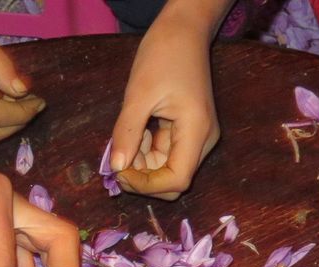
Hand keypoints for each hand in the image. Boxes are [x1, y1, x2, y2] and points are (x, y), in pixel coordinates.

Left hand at [109, 6, 220, 199]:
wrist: (183, 30)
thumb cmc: (163, 54)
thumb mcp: (138, 93)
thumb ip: (126, 133)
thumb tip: (115, 168)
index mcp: (197, 131)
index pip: (177, 180)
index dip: (147, 185)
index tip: (119, 173)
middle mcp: (202, 139)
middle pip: (173, 179)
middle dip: (142, 175)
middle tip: (116, 158)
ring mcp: (197, 136)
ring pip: (166, 168)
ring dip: (141, 162)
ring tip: (126, 135)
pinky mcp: (188, 131)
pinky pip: (165, 153)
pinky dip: (145, 150)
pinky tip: (136, 130)